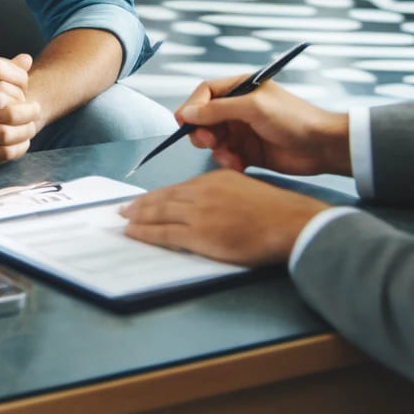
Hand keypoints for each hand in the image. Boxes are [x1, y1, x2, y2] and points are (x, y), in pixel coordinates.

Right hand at [0, 47, 35, 170]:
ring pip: (2, 138)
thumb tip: (26, 59)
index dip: (17, 90)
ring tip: (31, 128)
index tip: (27, 91)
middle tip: (36, 110)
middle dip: (24, 112)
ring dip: (21, 133)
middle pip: (4, 114)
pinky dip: (10, 151)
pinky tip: (18, 144)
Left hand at [120, 170, 330, 265]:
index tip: (145, 200)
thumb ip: (224, 195)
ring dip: (138, 217)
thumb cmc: (276, 212)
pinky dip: (145, 233)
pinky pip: (164, 233)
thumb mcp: (245, 190)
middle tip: (124, 208)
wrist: (289, 222)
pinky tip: (133, 233)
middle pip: (164, 198)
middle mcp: (203, 192)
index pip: (178, 188)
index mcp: (215, 179)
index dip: (158, 195)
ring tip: (124, 219)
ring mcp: (199, 212)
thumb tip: (210, 209)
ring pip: (159, 213)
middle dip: (141, 204)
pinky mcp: (200, 233)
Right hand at [178, 75, 351, 175]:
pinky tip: (240, 165)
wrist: (322, 147)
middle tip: (209, 141)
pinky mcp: (248, 153)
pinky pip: (227, 157)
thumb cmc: (293, 119)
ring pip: (214, 141)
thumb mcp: (254, 107)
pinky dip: (228, 162)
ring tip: (231, 157)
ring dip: (217, 150)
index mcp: (241, 89)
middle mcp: (239, 109)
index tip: (183, 122)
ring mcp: (243, 131)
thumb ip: (218, 109)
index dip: (192, 107)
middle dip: (202, 132)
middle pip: (205, 119)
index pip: (205, 93)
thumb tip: (187, 113)